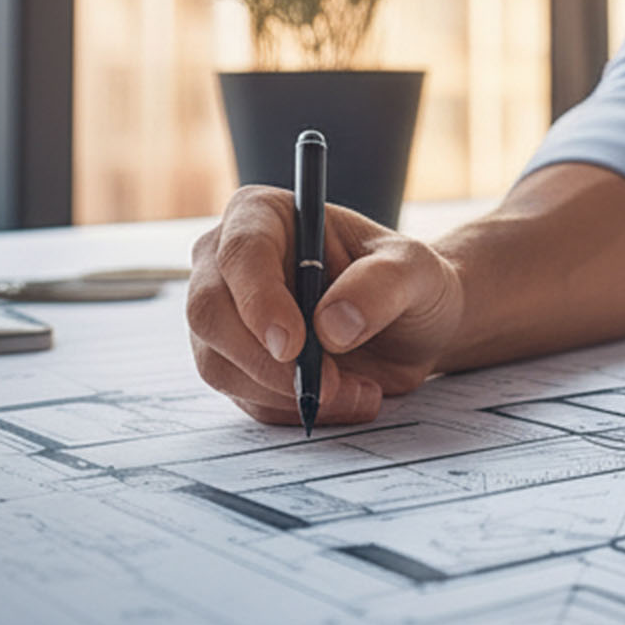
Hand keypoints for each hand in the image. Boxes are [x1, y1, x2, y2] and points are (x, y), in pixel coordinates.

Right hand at [187, 184, 462, 425]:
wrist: (411, 327)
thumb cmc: (407, 282)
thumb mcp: (414, 271)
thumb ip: (380, 286)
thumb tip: (330, 324)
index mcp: (264, 215)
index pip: (241, 253)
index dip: (259, 300)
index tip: (293, 344)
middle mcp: (228, 262)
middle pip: (209, 313)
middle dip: (267, 360)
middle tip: (329, 384)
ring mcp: (225, 316)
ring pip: (219, 364)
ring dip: (287, 392)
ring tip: (358, 390)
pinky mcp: (234, 364)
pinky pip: (244, 398)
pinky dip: (292, 409)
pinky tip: (343, 399)